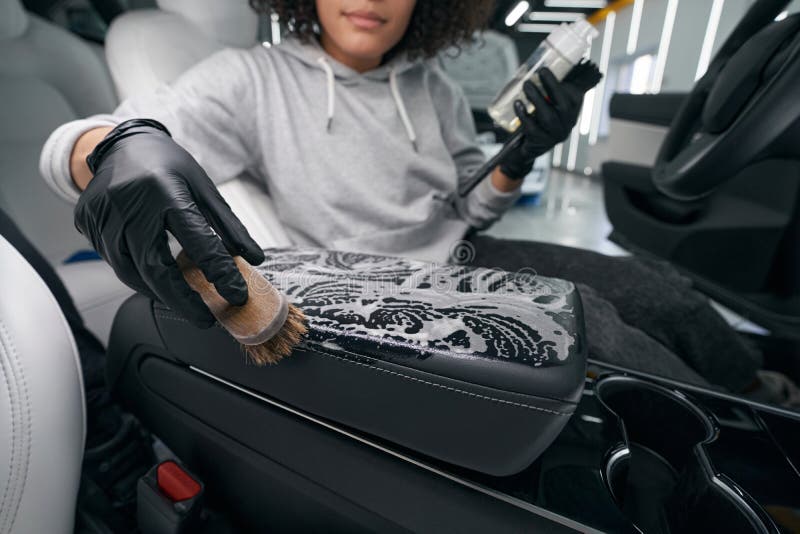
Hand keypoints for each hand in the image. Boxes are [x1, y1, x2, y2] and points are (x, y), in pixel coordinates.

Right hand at [75, 119, 264, 326]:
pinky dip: (136, 275)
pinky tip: (154, 277)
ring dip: (158, 290)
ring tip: (182, 299)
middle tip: (204, 318)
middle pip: (155, 267)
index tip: (236, 294)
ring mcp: (103, 213)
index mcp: (165, 190)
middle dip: (182, 300)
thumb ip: (228, 225)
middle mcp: (129, 203)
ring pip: (129, 270)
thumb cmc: (167, 165)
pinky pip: (112, 260)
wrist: (122, 143)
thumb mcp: (204, 188)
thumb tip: (253, 258)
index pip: (197, 240)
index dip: (219, 272)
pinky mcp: (87, 221)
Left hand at [499, 61, 601, 179]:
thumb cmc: (541, 118)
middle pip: (564, 105)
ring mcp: (556, 135)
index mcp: (573, 111)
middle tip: (540, 71)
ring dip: (537, 99)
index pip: (576, 96)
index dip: (567, 83)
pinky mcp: (541, 143)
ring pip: (548, 116)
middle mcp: (568, 123)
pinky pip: (532, 128)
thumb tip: (546, 58)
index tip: (554, 70)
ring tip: (526, 85)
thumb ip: (552, 87)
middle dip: (553, 86)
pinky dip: (524, 115)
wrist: (531, 147)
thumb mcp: (551, 103)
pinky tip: (517, 104)